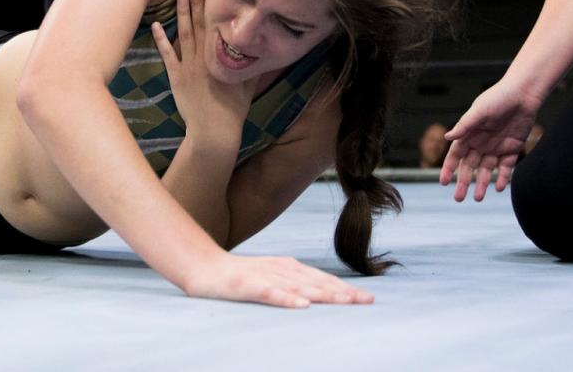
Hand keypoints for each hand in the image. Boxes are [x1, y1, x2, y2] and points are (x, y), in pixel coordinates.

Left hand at [152, 0, 254, 138]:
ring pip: (185, 34)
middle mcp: (205, 57)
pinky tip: (156, 25)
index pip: (217, 27)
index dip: (214, 9)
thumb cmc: (234, 109)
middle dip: (197, 4)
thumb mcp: (249, 85)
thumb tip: (264, 48)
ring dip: (182, 15)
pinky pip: (168, 55)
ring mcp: (189, 66)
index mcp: (222, 57)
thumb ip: (253, 65)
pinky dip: (161, 40)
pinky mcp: (177, 77)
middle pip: (201, 25)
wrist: (214, 130)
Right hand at [181, 253, 373, 307]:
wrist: (204, 266)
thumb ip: (294, 284)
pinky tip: (301, 305)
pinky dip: (286, 299)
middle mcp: (283, 270)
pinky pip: (270, 293)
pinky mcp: (248, 285)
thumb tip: (319, 294)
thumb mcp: (272, 276)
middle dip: (344, 292)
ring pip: (300, 287)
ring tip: (345, 301)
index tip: (368, 298)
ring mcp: (266, 277)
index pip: (323, 279)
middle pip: (318, 283)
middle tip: (368, 301)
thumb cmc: (240, 274)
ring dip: (324, 294)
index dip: (345, 288)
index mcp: (290, 268)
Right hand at [439, 79, 542, 201]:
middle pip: (470, 167)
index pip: (456, 155)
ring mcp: (496, 147)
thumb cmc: (498, 98)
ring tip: (478, 198)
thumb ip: (465, 125)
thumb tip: (447, 137)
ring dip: (482, 184)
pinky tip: (498, 187)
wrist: (524, 94)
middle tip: (459, 198)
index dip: (449, 168)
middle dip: (463, 182)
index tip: (442, 182)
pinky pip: (505, 168)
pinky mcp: (512, 149)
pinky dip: (502, 178)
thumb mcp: (479, 111)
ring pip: (486, 170)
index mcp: (470, 133)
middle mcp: (481, 143)